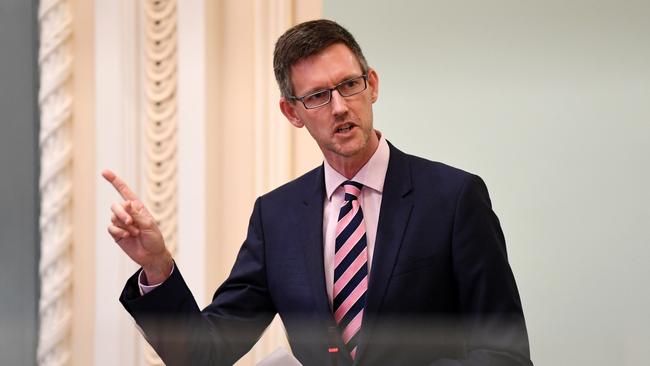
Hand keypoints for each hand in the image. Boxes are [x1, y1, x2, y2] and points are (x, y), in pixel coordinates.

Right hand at [102, 169, 172, 283]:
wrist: (151, 255)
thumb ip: (137, 214)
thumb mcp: (149, 224)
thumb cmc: (154, 238)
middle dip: (121, 213)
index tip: (104, 172)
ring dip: (124, 225)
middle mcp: (128, 213)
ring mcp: (121, 223)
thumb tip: (126, 202)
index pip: (124, 191)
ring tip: (135, 233)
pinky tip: (127, 236)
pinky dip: (119, 231)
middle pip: (116, 206)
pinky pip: (111, 228)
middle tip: (130, 222)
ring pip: (113, 217)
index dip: (114, 181)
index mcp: (137, 207)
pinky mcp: (116, 233)